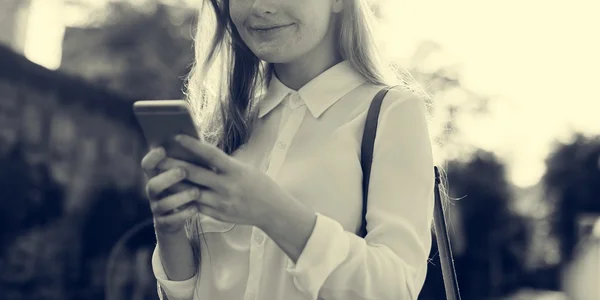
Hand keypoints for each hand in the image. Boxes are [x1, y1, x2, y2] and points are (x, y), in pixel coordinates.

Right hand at [141, 147, 200, 234]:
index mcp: (156, 176)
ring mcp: (157, 208)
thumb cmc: (186, 186)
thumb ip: (187, 160)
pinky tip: (195, 208)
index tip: (163, 149)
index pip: (147, 165)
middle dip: (168, 178)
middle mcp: (154, 193)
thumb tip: (197, 138)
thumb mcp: (185, 173)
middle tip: (184, 170)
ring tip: (196, 191)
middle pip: (152, 185)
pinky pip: (171, 220)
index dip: (152, 158)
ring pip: (162, 204)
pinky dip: (183, 214)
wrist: (179, 216)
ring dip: (179, 197)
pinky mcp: (165, 223)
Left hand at [155, 134, 286, 227]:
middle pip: (194, 174)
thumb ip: (223, 164)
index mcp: (235, 171)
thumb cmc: (258, 184)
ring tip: (160, 175)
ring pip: (190, 192)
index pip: (210, 155)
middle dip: (173, 165)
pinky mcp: (217, 215)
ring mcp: (221, 203)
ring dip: (174, 183)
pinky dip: (184, 198)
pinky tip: (172, 193)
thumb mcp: (244, 168)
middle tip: (157, 157)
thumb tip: (200, 154)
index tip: (176, 137)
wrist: (271, 210)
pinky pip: (196, 206)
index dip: (192, 145)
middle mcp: (227, 186)